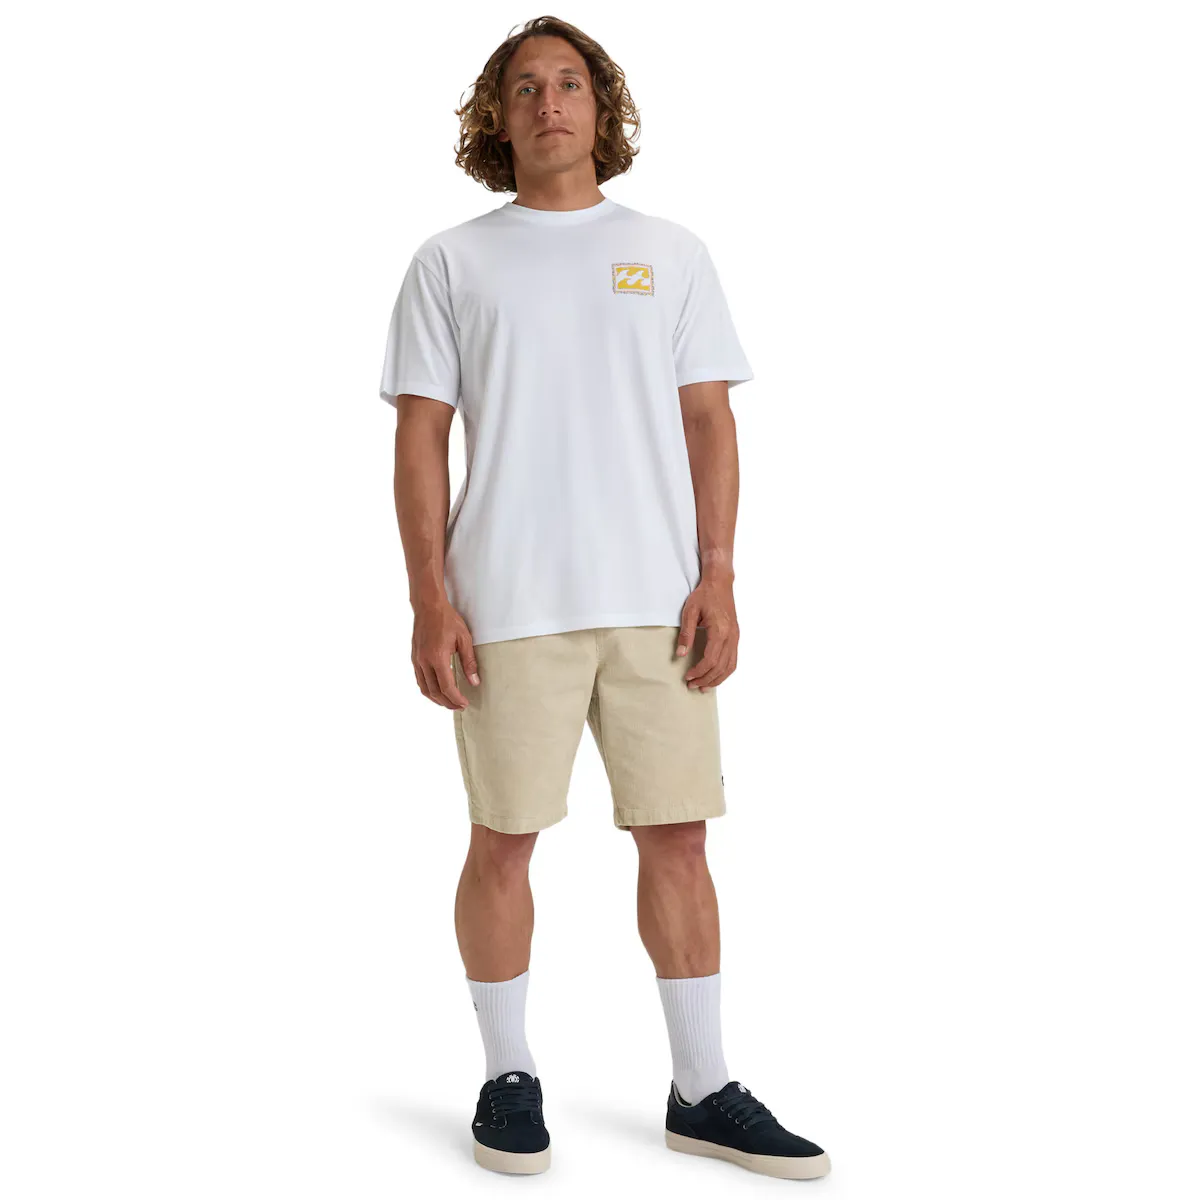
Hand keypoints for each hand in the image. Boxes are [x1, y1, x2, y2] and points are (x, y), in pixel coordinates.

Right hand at [412, 601, 478, 709]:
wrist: (428, 607)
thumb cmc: (447, 620)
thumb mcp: (464, 639)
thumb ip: (469, 662)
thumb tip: (474, 682)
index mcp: (437, 657)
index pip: (446, 687)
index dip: (456, 699)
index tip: (464, 703)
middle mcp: (424, 661)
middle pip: (434, 692)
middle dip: (447, 703)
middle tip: (459, 706)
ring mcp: (417, 661)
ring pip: (424, 689)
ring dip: (437, 699)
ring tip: (449, 702)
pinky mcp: (414, 658)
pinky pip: (420, 680)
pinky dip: (428, 690)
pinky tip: (437, 691)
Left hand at [676, 573, 738, 691]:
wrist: (720, 583)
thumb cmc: (704, 595)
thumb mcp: (689, 611)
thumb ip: (686, 634)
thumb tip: (680, 654)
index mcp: (719, 631)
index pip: (710, 660)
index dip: (699, 672)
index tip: (687, 677)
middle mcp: (731, 636)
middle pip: (721, 667)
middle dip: (706, 679)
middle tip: (692, 686)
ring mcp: (735, 637)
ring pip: (730, 666)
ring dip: (717, 679)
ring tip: (704, 687)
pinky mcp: (736, 636)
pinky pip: (734, 659)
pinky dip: (725, 671)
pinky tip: (715, 676)